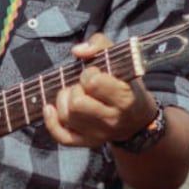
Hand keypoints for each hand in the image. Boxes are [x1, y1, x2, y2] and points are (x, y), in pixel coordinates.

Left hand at [43, 33, 156, 149]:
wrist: (137, 120)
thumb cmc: (126, 85)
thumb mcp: (121, 60)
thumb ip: (100, 45)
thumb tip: (77, 50)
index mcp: (124, 97)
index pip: (93, 83)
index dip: (88, 74)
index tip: (93, 73)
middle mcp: (112, 119)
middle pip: (76, 104)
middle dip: (74, 90)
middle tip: (82, 86)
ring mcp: (98, 134)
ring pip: (67, 117)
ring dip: (63, 102)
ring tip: (73, 95)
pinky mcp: (87, 142)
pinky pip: (62, 137)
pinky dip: (52, 122)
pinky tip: (51, 109)